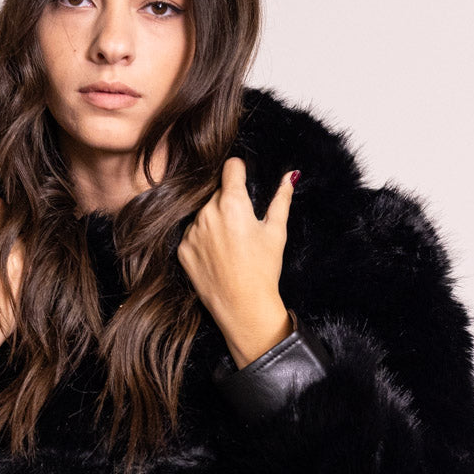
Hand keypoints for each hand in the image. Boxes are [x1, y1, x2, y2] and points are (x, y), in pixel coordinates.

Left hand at [176, 157, 297, 367]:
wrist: (242, 307)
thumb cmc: (263, 269)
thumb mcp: (276, 232)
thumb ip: (281, 199)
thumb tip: (291, 175)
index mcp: (232, 203)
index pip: (231, 167)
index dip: (240, 171)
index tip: (243, 180)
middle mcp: (207, 212)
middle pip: (217, 192)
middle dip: (229, 201)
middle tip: (242, 225)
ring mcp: (192, 231)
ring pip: (204, 213)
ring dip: (215, 220)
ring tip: (230, 245)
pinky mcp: (182, 249)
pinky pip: (193, 233)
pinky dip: (203, 239)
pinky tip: (217, 256)